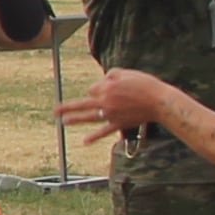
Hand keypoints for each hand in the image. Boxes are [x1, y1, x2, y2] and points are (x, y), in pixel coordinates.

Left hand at [59, 69, 177, 132]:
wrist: (159, 102)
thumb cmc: (144, 84)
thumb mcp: (126, 72)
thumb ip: (111, 74)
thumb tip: (104, 80)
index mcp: (106, 88)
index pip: (93, 89)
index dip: (100, 89)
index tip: (110, 89)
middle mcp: (106, 102)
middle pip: (83, 104)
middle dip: (68, 107)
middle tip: (55, 110)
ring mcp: (111, 114)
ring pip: (90, 118)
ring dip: (76, 120)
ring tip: (63, 122)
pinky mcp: (119, 124)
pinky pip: (104, 131)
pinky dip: (95, 137)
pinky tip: (85, 142)